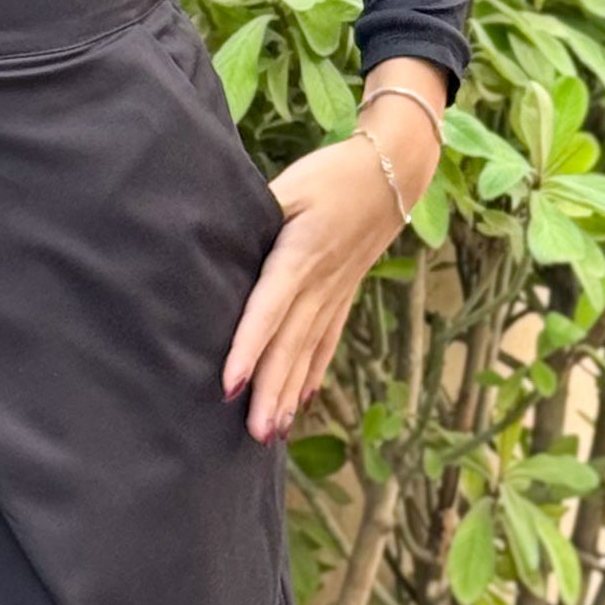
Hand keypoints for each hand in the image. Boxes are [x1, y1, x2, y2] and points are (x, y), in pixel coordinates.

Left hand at [222, 80, 440, 442]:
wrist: (396, 170)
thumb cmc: (334, 173)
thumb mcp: (290, 185)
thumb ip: (254, 214)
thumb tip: (209, 240)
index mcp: (301, 253)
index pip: (269, 307)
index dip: (248, 347)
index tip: (229, 384)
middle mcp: (321, 281)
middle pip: (290, 343)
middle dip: (271, 391)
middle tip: (253, 435)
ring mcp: (337, 292)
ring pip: (308, 350)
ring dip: (290, 393)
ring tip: (272, 433)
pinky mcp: (345, 293)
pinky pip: (327, 340)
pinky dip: (313, 372)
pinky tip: (302, 401)